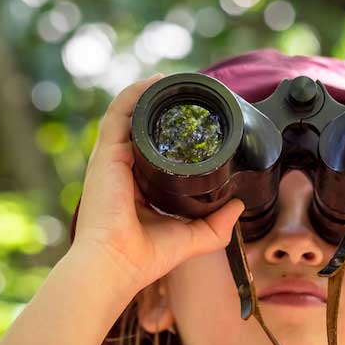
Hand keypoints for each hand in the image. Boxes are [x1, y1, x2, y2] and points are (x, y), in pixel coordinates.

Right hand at [69, 73, 245, 293]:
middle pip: (138, 127)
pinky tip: (153, 83)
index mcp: (136, 186)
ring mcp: (111, 160)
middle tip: (185, 93)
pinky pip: (118, 115)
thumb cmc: (144, 256)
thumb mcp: (192, 237)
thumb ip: (216, 225)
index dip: (168, 131)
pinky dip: (133, 95)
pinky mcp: (106, 155)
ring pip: (127, 115)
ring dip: (147, 94)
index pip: (150, 149)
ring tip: (171, 80)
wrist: (116, 263)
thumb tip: (238, 207)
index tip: (190, 118)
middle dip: (159, 107)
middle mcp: (121, 169)